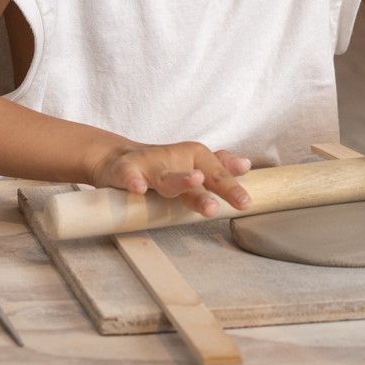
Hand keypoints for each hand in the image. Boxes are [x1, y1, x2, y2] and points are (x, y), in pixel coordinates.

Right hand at [91, 141, 252, 217]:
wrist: (119, 158)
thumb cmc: (164, 166)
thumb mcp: (194, 165)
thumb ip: (220, 166)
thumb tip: (245, 165)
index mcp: (196, 159)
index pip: (219, 173)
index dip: (232, 187)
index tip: (245, 202)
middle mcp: (177, 160)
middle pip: (200, 175)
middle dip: (212, 189)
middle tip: (220, 205)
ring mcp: (152, 165)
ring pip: (168, 176)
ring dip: (181, 179)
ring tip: (195, 180)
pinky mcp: (126, 170)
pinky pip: (130, 176)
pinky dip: (134, 181)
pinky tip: (139, 189)